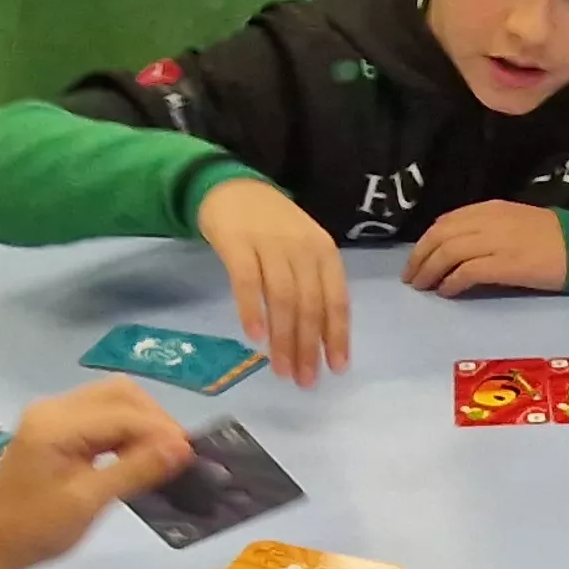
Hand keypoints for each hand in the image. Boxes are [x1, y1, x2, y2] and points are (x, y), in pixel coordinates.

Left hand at [0, 378, 195, 568]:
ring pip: (112, 402)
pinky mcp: (55, 429)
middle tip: (178, 455)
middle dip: (155, 420)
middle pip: (120, 394)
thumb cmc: (34, 531)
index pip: (124, 413)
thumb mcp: (88, 502)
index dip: (162, 431)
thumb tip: (182, 448)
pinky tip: (138, 457)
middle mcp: (54, 408)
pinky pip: (100, 417)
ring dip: (142, 424)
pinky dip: (124, 431)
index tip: (193, 456)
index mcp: (56, 423)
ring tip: (163, 457)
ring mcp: (52, 416)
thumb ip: (135, 470)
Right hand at [196, 177, 350, 385]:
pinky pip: (247, 281)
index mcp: (324, 252)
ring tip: (281, 369)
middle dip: (309, 346)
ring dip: (283, 338)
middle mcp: (302, 248)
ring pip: (282, 299)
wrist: (232, 188)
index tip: (336, 368)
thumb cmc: (272, 227)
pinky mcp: (238, 244)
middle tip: (304, 380)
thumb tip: (321, 339)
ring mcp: (270, 244)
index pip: (336, 299)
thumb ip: (313, 285)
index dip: (337, 335)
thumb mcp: (302, 250)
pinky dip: (252, 309)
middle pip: (310, 305)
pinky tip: (255, 336)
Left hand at [401, 199, 566, 295]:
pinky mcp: (504, 264)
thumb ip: (487, 229)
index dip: (426, 241)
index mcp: (490, 209)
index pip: (446, 221)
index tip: (417, 258)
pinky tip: (447, 292)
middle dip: (420, 257)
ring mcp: (495, 242)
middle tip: (411, 278)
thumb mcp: (515, 222)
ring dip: (430, 271)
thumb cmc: (554, 238)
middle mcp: (488, 221)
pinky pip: (466, 272)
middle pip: (440, 236)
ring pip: (447, 252)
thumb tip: (457, 248)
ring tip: (423, 287)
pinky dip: (451, 282)